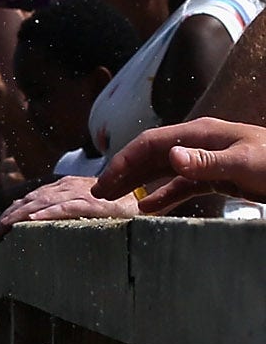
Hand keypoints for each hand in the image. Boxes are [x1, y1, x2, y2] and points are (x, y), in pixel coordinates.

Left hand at [0, 176, 137, 222]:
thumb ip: (65, 209)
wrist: (145, 199)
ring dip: (20, 216)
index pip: (30, 198)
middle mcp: (67, 186)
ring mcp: (79, 193)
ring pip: (42, 203)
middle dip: (10, 216)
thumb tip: (41, 224)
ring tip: (4, 227)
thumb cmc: (114, 205)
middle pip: (30, 200)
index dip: (12, 211)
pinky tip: (33, 220)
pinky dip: (47, 213)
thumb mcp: (85, 204)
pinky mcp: (93, 203)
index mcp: (63, 186)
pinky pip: (65, 207)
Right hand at [98, 117, 265, 210]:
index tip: (104, 183)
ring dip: (138, 184)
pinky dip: (163, 196)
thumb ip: (207, 161)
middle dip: (123, 172)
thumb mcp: (245, 163)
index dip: (123, 162)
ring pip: (162, 170)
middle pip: (151, 156)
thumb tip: (171, 158)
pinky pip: (182, 186)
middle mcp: (198, 144)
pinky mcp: (218, 177)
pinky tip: (149, 209)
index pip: (150, 144)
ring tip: (114, 200)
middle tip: (97, 194)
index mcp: (200, 134)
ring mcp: (207, 160)